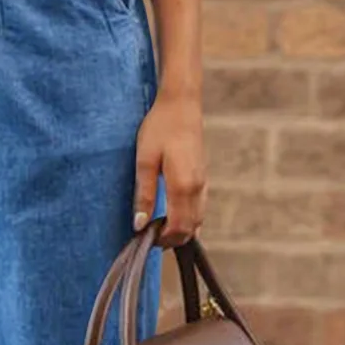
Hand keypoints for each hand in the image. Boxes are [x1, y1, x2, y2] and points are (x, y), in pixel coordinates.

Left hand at [133, 89, 206, 244]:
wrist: (181, 105)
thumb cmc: (160, 128)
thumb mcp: (144, 161)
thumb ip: (144, 194)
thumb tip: (140, 224)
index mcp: (183, 186)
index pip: (178, 227)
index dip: (163, 240)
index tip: (145, 239)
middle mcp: (198, 188)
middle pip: (191, 229)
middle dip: (172, 239)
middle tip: (149, 237)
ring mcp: (204, 183)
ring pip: (198, 220)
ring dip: (180, 230)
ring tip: (157, 228)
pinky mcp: (204, 177)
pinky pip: (199, 208)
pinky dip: (188, 219)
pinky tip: (171, 215)